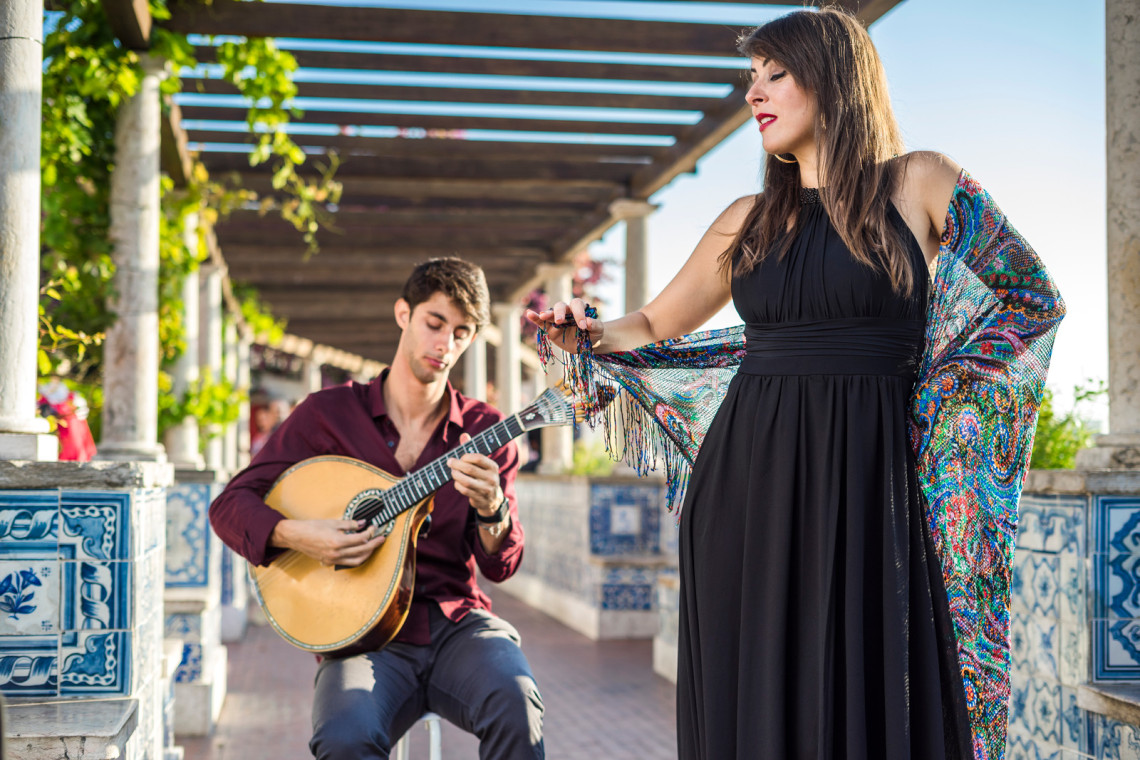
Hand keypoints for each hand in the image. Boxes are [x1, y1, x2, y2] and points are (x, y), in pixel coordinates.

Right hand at [270, 518, 385, 567]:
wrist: (295, 536)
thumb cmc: (312, 527)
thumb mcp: (333, 522)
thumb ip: (350, 524)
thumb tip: (363, 523)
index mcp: (338, 541)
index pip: (361, 538)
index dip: (371, 532)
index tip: (374, 527)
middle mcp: (336, 553)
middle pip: (362, 550)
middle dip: (374, 544)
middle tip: (381, 538)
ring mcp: (332, 560)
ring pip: (356, 561)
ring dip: (367, 554)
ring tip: (372, 546)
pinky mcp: (328, 562)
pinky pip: (346, 563)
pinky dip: (354, 558)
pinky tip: (358, 552)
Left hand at [447, 433, 502, 515]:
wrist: (492, 498)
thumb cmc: (483, 475)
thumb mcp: (482, 463)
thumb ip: (472, 449)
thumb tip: (463, 435)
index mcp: (493, 467)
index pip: (479, 458)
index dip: (466, 456)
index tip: (460, 457)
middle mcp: (491, 478)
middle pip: (470, 469)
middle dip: (456, 464)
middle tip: (449, 462)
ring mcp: (485, 489)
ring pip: (466, 481)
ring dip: (455, 475)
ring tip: (452, 471)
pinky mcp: (479, 498)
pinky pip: (464, 490)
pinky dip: (457, 485)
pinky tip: (457, 481)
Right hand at [524, 297, 603, 353]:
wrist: (586, 343)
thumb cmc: (593, 333)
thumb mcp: (599, 330)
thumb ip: (596, 325)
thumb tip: (589, 322)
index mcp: (579, 308)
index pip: (577, 305)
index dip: (579, 314)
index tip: (583, 326)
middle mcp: (567, 310)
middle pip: (561, 306)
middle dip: (560, 313)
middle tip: (560, 321)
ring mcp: (557, 318)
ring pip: (550, 313)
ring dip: (547, 314)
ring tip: (543, 316)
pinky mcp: (550, 328)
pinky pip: (541, 322)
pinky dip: (535, 318)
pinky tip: (529, 314)